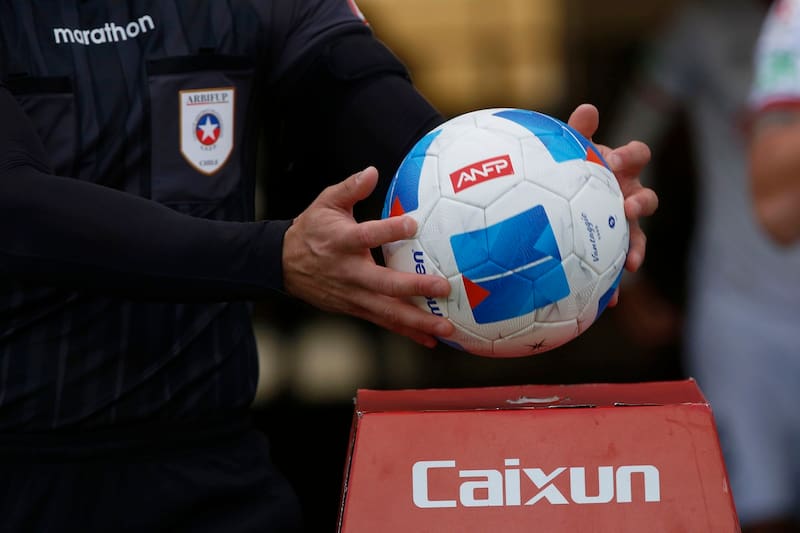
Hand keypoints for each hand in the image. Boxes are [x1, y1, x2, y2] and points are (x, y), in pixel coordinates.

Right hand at [282, 166, 454, 347]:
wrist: (282, 265)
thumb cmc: (311, 230)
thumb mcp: (325, 203)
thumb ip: (350, 188)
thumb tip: (373, 171)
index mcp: (341, 242)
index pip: (366, 235)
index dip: (388, 230)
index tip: (412, 224)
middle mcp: (348, 272)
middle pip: (384, 284)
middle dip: (415, 288)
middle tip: (444, 287)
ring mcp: (352, 295)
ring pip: (387, 311)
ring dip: (418, 321)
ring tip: (446, 327)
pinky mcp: (355, 308)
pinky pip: (384, 322)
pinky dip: (407, 332)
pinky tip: (431, 339)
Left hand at [568, 103, 657, 304]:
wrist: (558, 201)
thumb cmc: (569, 170)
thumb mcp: (571, 151)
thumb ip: (578, 132)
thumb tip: (589, 108)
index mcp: (620, 167)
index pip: (637, 155)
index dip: (630, 157)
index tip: (614, 162)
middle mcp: (628, 195)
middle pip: (647, 198)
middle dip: (641, 203)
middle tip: (628, 208)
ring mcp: (624, 225)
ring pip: (638, 236)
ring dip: (637, 247)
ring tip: (631, 262)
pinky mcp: (614, 251)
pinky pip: (617, 268)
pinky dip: (614, 284)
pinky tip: (607, 300)